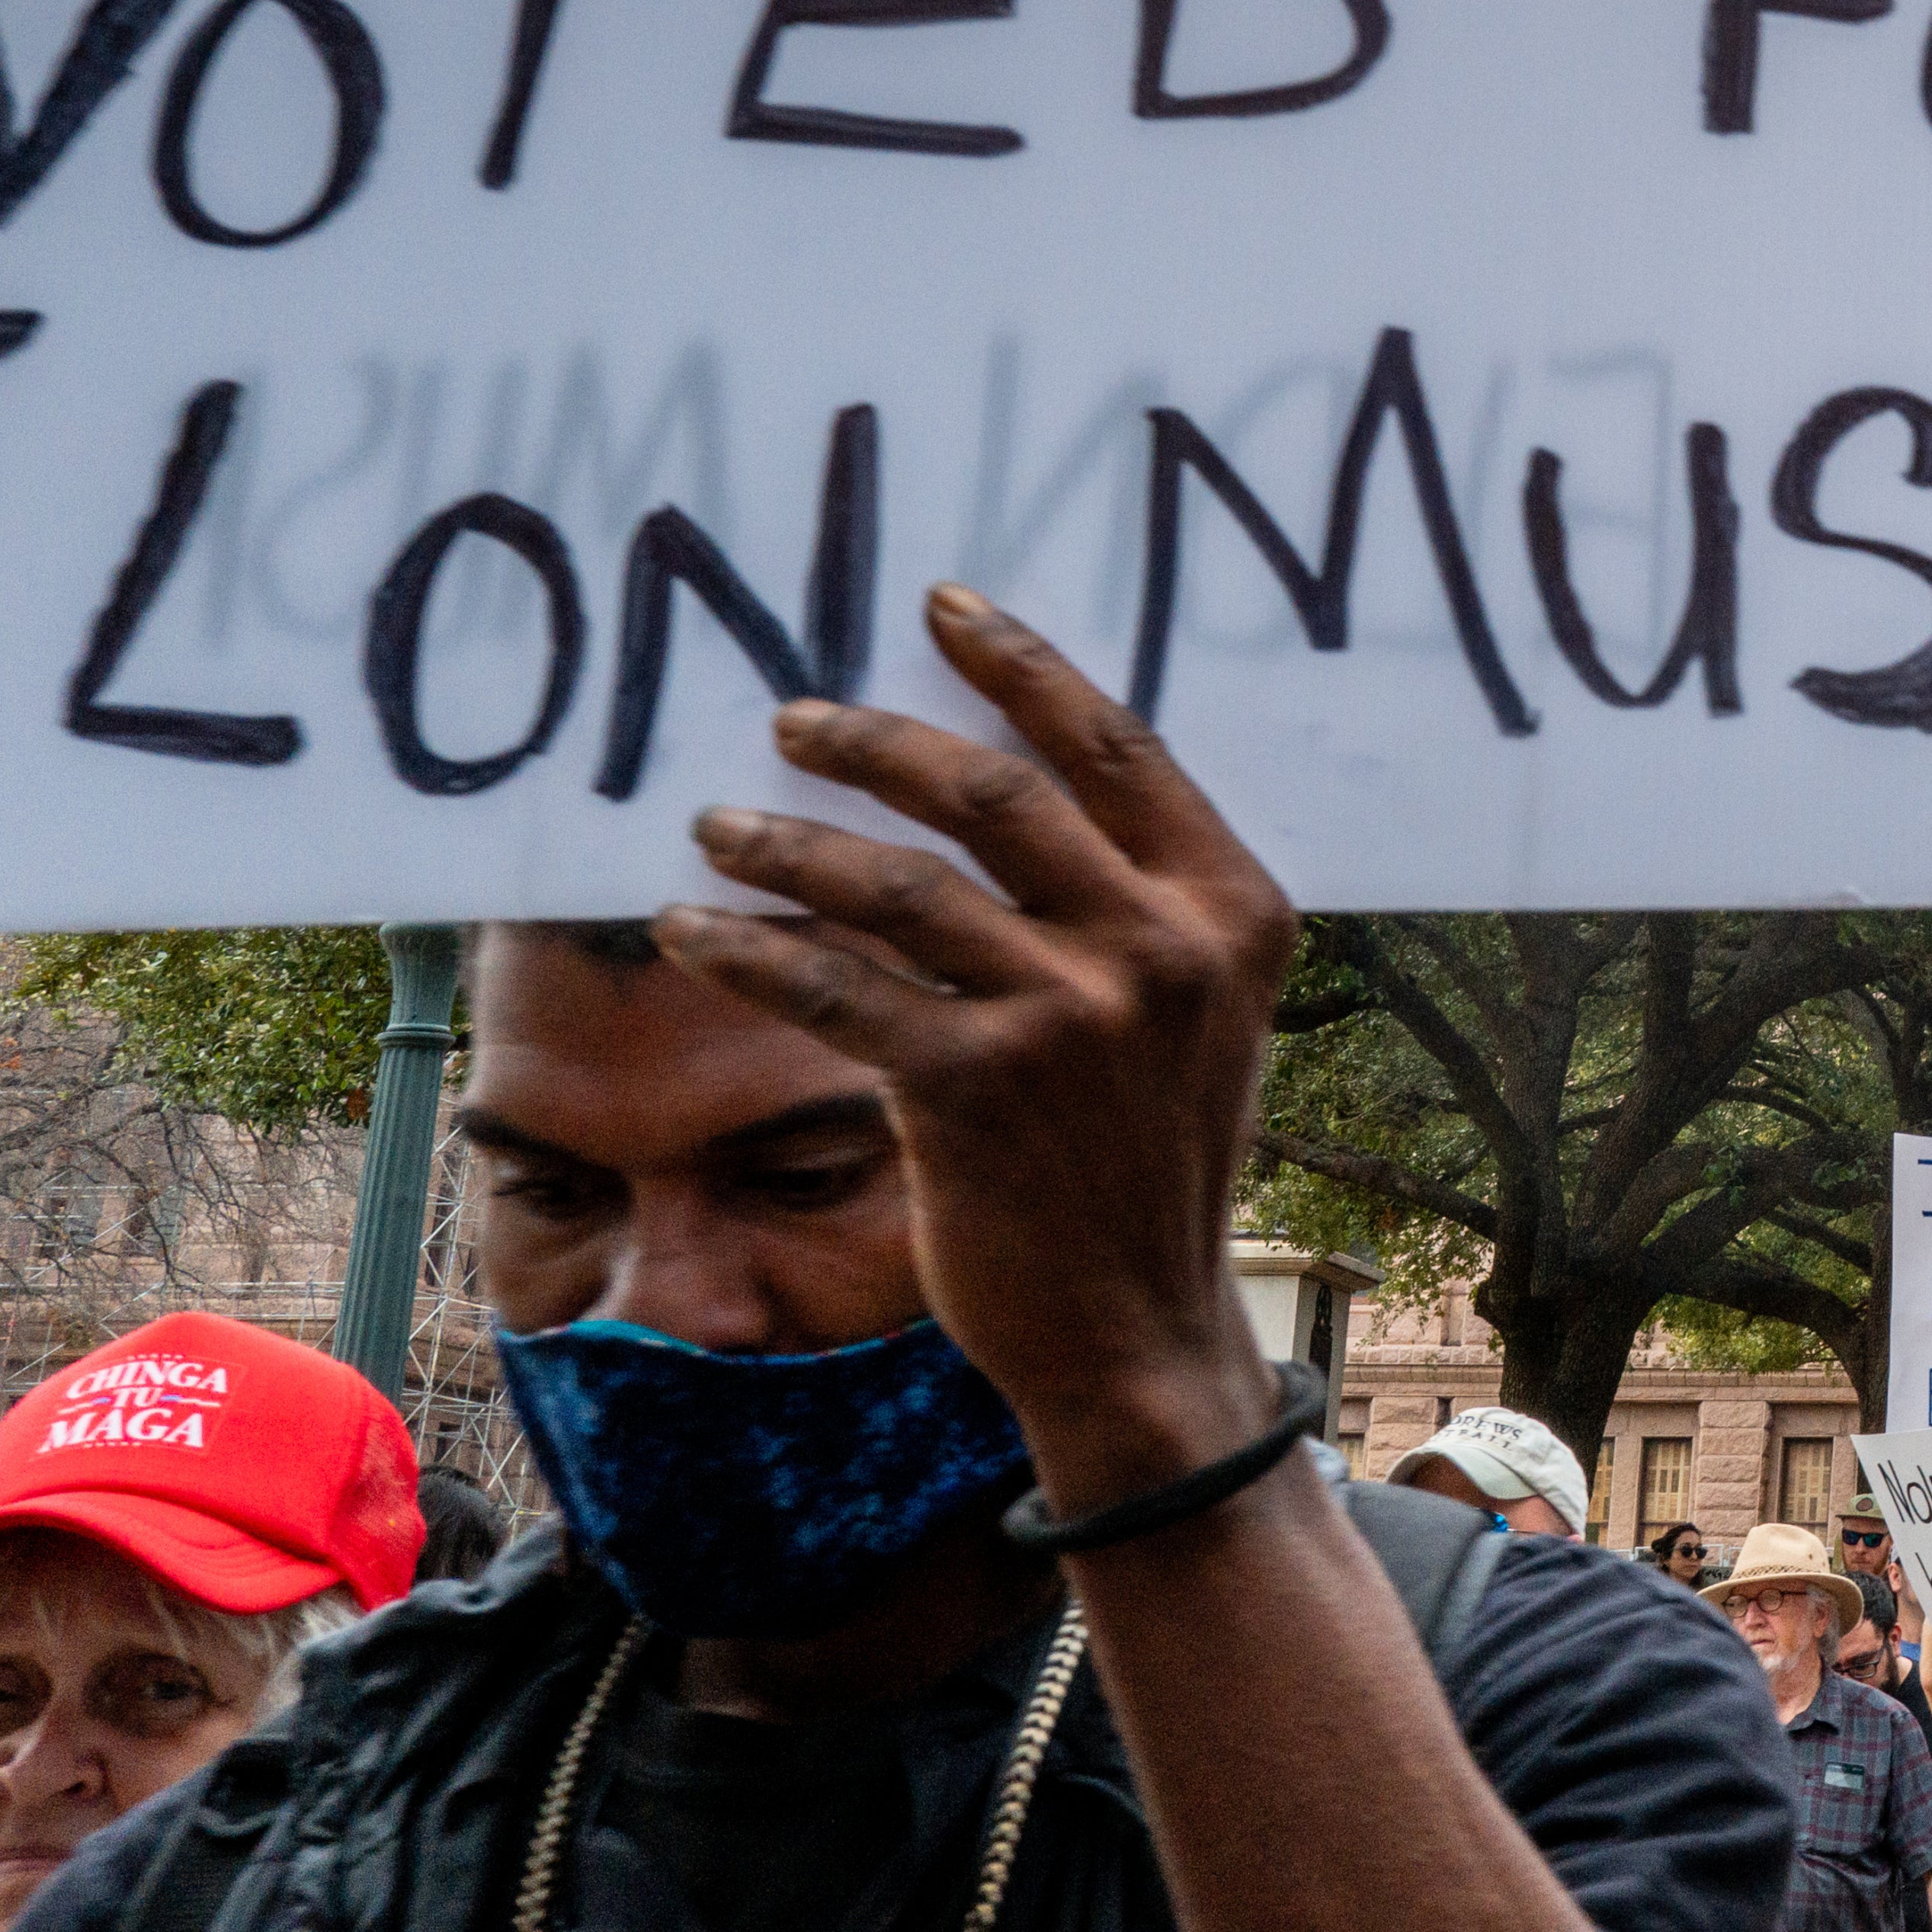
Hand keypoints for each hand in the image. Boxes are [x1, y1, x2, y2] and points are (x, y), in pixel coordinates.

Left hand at [666, 582, 1294, 1499]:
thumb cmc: (1149, 1153)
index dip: (1022, 667)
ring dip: (790, 842)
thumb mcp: (1200, 1008)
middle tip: (795, 717)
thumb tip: (1010, 775)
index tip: (942, 607)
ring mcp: (1071, 1019)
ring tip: (715, 822)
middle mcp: (1162, 948)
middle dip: (879, 741)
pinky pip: (841, 989)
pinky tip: (697, 930)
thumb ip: (1142, 898)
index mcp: (1234, 909)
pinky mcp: (975, 1090)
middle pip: (997, 794)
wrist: (1135, 1323)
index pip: (1115, 748)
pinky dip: (755, 950)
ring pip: (901, 885)